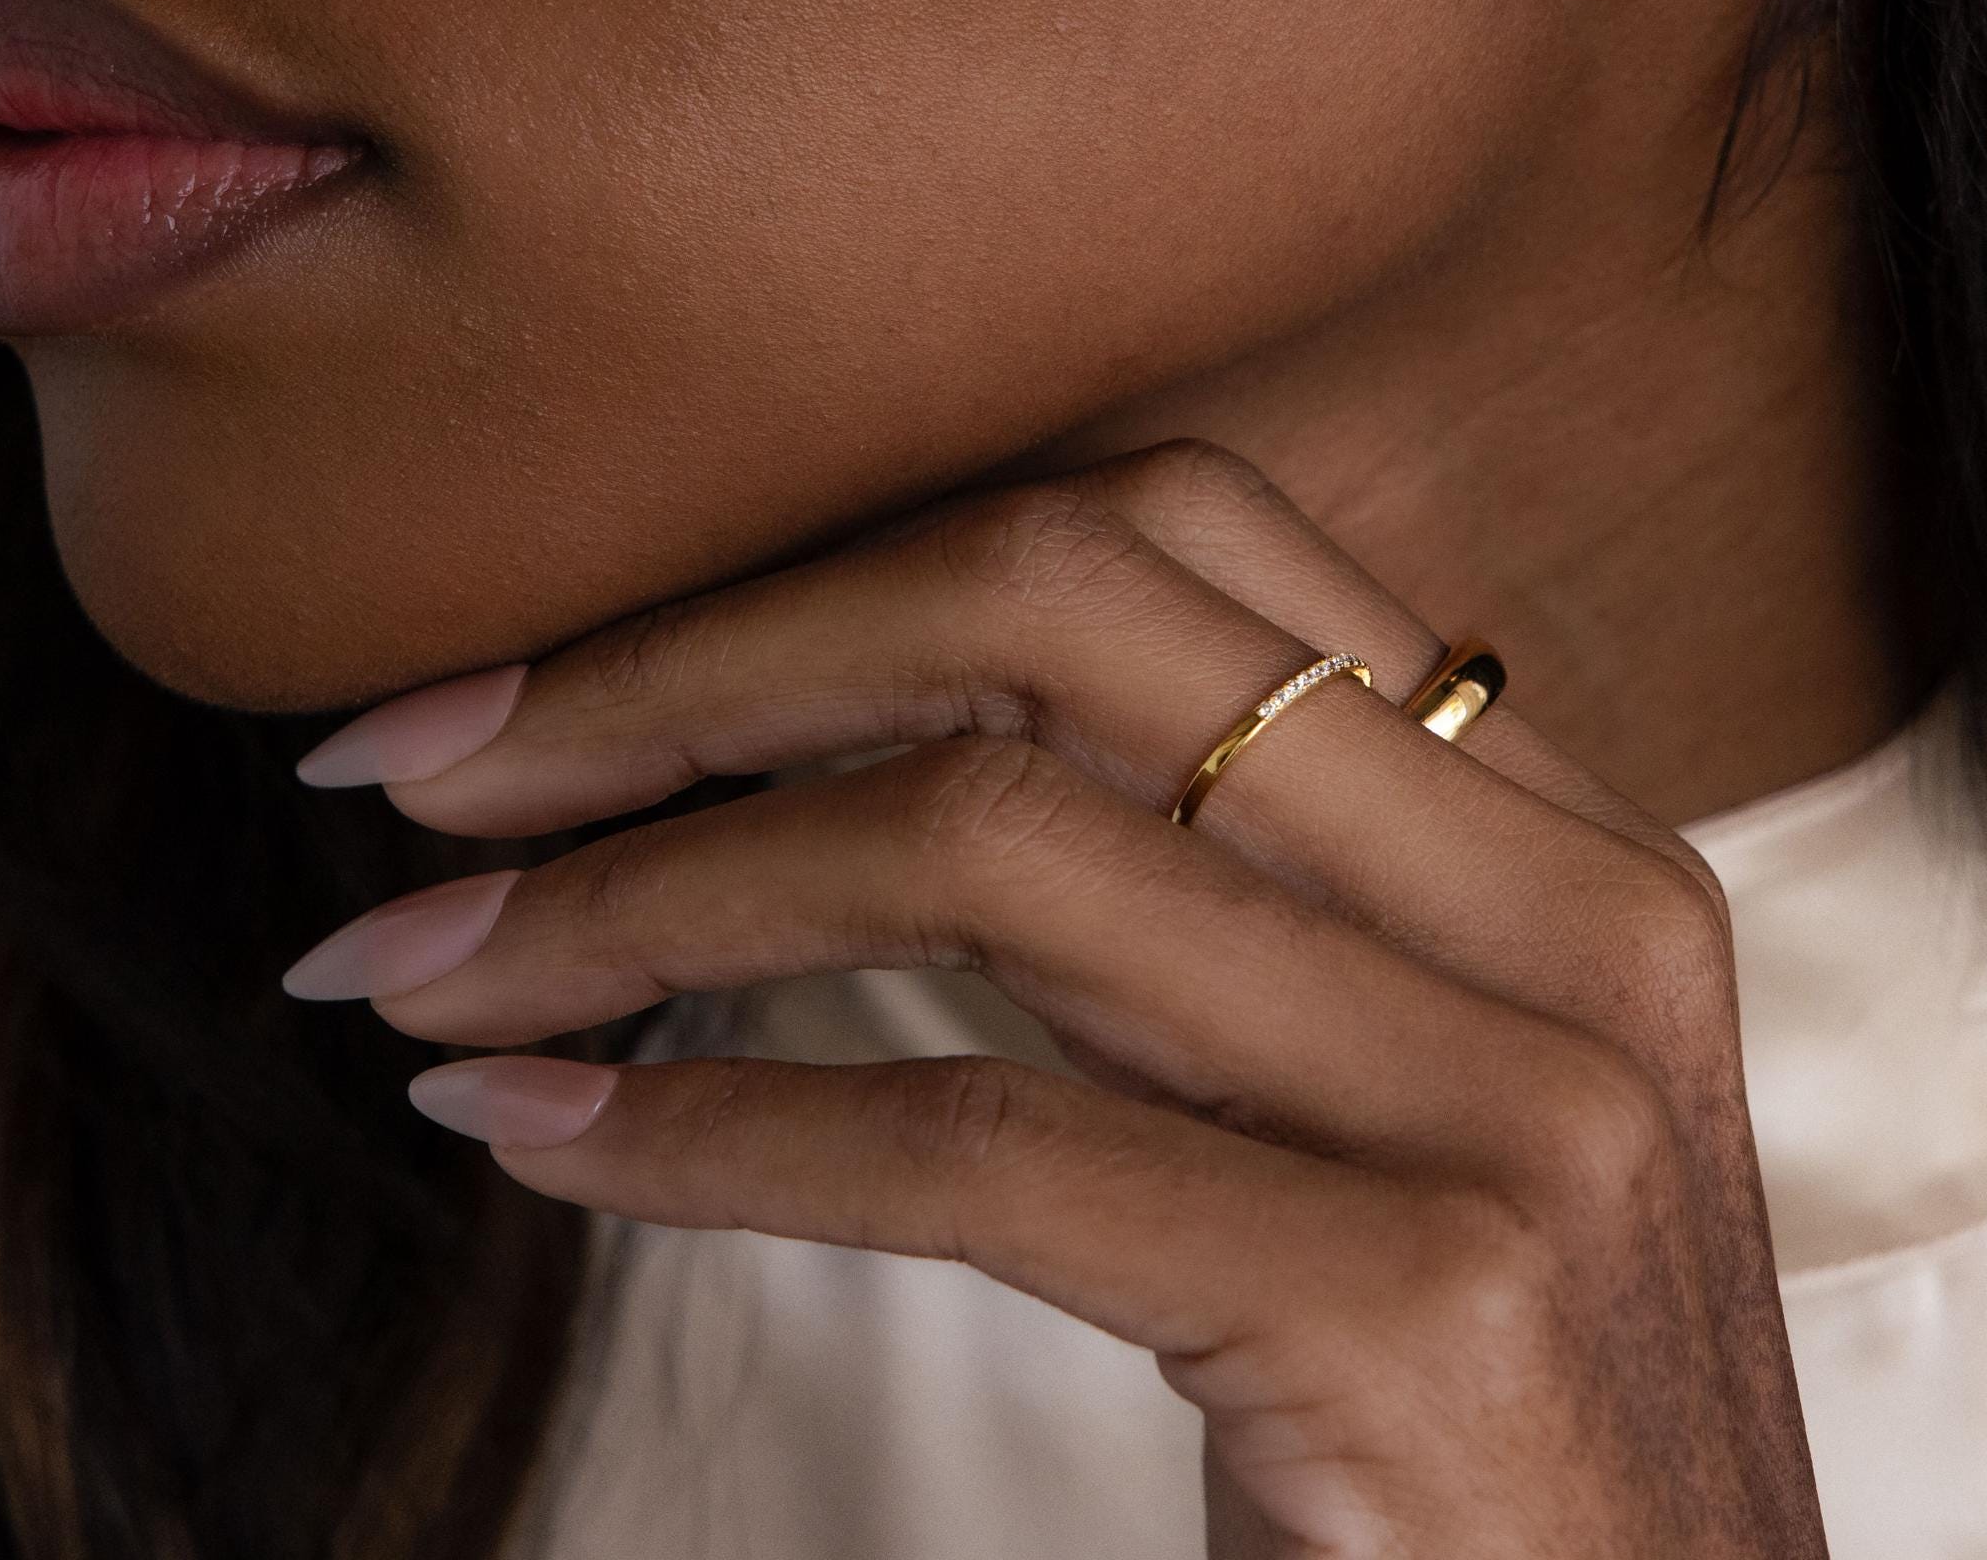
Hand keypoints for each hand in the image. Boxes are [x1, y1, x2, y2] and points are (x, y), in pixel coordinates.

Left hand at [283, 441, 1825, 1557]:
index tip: (566, 662)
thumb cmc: (1469, 1453)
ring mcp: (1516, 1104)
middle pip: (1056, 608)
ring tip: (416, 964)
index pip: (1157, 533)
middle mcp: (1569, 914)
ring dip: (633, 896)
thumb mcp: (1384, 1104)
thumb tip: (816, 735)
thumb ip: (1210, 902)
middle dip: (698, 662)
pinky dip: (704, 1124)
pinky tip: (531, 1137)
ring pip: (980, 846)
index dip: (828, 557)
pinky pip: (972, 1139)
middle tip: (430, 762)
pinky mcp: (1425, 1306)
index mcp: (1559, 831)